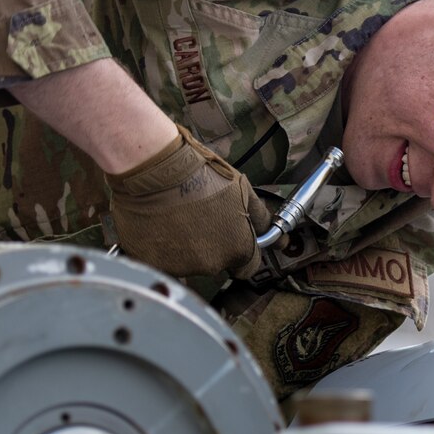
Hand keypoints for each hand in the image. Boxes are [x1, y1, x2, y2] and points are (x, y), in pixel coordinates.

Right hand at [106, 125, 271, 278]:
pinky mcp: (153, 263)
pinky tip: (160, 226)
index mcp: (237, 249)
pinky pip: (161, 262)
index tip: (229, 236)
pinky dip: (162, 249)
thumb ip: (261, 220)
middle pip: (216, 265)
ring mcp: (181, 266)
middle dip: (210, 246)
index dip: (240, 250)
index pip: (247, 267)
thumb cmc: (200, 173)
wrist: (157, 167)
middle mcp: (211, 264)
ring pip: (188, 264)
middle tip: (198, 218)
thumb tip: (280, 240)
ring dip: (185, 248)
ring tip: (177, 217)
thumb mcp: (242, 191)